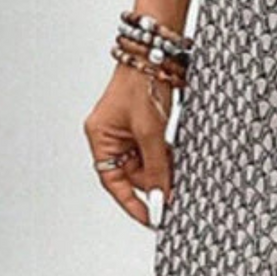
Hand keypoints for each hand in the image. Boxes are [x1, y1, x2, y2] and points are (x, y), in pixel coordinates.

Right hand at [83, 64, 172, 227]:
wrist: (156, 56)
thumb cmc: (141, 84)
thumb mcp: (151, 132)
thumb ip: (157, 167)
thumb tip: (162, 195)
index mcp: (101, 137)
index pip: (113, 182)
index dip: (132, 203)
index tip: (150, 219)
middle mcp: (111, 137)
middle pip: (133, 175)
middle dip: (153, 183)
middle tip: (173, 193)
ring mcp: (128, 133)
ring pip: (147, 164)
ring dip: (162, 169)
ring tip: (174, 167)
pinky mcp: (144, 128)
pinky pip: (155, 152)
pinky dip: (166, 157)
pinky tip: (175, 157)